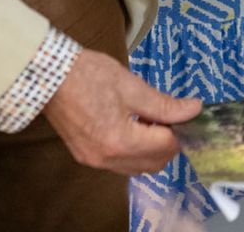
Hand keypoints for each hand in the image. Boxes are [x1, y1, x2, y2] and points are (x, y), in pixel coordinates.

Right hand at [41, 49, 200, 174]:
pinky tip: (135, 127)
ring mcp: (94, 161)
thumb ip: (165, 104)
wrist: (49, 77)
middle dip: (170, 142)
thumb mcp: (133, 87)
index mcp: (120, 140)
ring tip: (152, 120)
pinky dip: (136, 151)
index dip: (182, 129)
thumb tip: (194, 110)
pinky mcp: (86, 156)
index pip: (166, 146)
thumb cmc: (90, 76)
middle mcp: (107, 158)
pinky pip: (121, 163)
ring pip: (139, 167)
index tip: (187, 113)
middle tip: (171, 116)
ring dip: (153, 149)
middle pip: (155, 163)